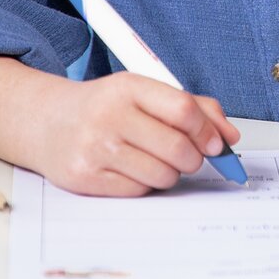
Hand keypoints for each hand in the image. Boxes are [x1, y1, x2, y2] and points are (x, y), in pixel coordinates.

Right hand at [30, 73, 240, 196]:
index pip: (184, 111)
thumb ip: (194, 108)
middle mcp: (109, 115)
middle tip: (190, 157)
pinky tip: (134, 170)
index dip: (208, 131)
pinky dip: (146, 185)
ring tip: (158, 161)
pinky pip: (138, 191)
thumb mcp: (146, 94)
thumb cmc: (106, 107)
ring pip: (162, 174)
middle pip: (178, 148)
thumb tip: (231, 137)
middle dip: (195, 158)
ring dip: (171, 174)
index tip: (216, 143)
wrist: (47, 122)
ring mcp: (95, 148)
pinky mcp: (84, 178)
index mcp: (129, 87)